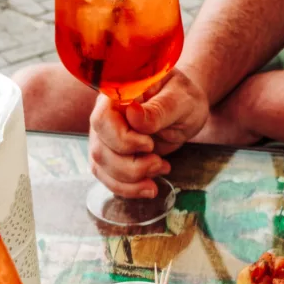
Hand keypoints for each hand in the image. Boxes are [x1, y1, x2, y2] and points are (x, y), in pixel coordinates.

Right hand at [88, 68, 209, 197]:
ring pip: (101, 167)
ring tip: (160, 170)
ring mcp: (104, 136)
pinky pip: (108, 178)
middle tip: (160, 162)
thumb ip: (159, 109)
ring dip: (131, 180)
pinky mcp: (110, 154)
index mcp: (118, 94)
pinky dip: (129, 188)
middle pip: (100, 150)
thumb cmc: (183, 98)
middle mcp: (105, 115)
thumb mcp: (181, 101)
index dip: (123, 140)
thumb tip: (133, 114)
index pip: (102, 120)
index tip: (149, 144)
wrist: (184, 110)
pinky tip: (150, 186)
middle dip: (131, 167)